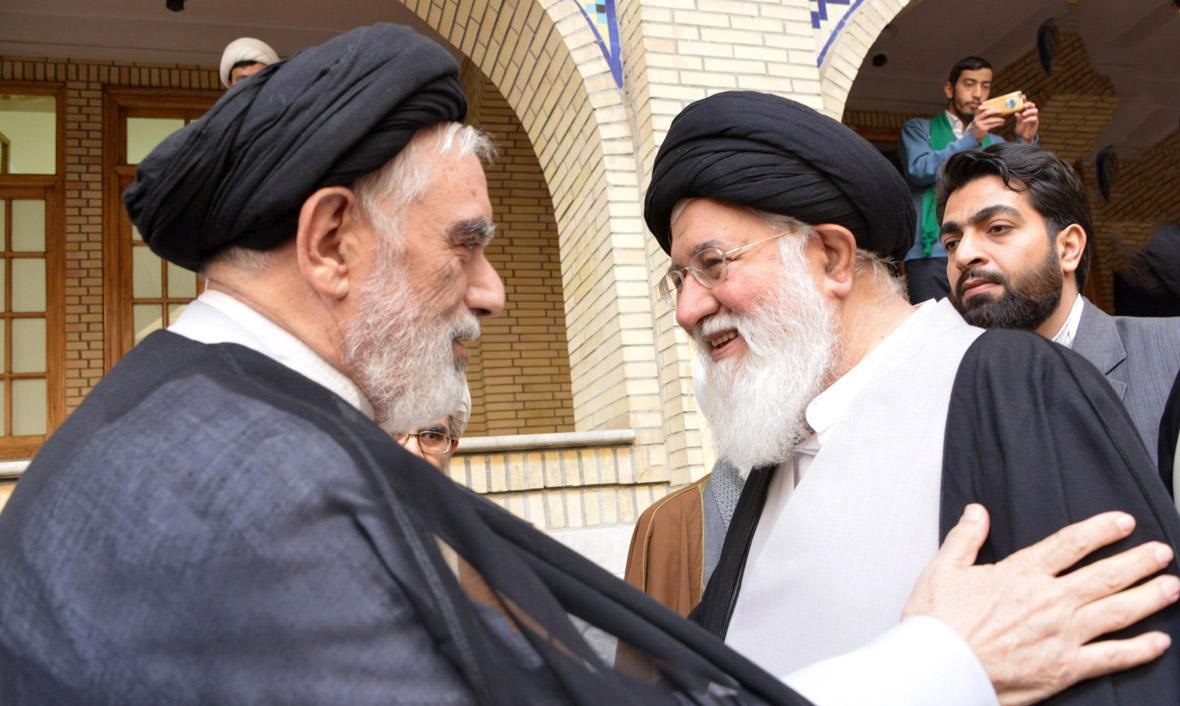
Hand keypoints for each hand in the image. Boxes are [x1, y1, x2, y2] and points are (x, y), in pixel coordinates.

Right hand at [903, 504, 1178, 705]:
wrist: (938, 667)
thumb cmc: (938, 623)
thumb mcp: (943, 569)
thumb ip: (965, 537)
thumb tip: (978, 512)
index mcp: (1021, 574)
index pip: (1070, 544)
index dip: (1101, 530)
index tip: (1122, 522)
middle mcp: (1049, 601)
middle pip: (1105, 576)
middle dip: (1138, 561)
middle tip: (1161, 552)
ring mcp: (1062, 635)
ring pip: (1117, 611)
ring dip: (1149, 597)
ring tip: (1171, 586)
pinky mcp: (1065, 668)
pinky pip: (1112, 657)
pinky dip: (1139, 649)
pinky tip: (1159, 642)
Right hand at [969, 107, 1005, 141]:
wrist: (976, 134)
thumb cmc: (981, 124)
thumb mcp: (981, 118)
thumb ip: (986, 114)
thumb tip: (998, 109)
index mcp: (977, 114)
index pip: (981, 108)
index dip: (986, 106)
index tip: (993, 106)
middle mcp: (977, 118)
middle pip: (986, 113)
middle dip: (994, 111)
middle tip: (1001, 110)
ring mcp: (979, 124)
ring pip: (990, 120)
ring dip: (998, 119)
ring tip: (1003, 119)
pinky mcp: (982, 129)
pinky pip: (992, 125)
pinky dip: (997, 124)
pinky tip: (1001, 123)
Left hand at [1015, 97, 1038, 141]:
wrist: (1023, 137)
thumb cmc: (1021, 129)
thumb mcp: (1018, 123)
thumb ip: (1018, 118)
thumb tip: (1016, 113)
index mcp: (1026, 112)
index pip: (1026, 104)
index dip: (1025, 99)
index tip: (1022, 96)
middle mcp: (1031, 114)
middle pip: (1033, 105)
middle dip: (1028, 104)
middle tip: (1023, 106)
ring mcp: (1034, 117)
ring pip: (1035, 110)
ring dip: (1029, 111)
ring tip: (1023, 114)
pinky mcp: (1036, 123)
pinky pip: (1035, 118)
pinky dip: (1029, 119)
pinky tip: (1024, 121)